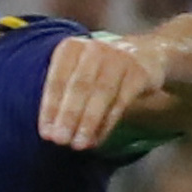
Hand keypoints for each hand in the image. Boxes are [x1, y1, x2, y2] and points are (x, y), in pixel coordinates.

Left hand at [38, 32, 180, 148]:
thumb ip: (62, 94)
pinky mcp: (138, 73)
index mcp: (71, 48)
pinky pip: (121, 102)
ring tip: (78, 144)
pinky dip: (107, 123)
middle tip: (60, 140)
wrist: (145, 55)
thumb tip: (50, 130)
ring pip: (101, 94)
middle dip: (68, 116)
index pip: (57, 79)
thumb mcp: (77, 71)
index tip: (46, 133)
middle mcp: (94, 49)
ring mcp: (118, 59)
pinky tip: (97, 139)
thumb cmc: (100, 70)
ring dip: (88, 122)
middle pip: (79, 86)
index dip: (50, 108)